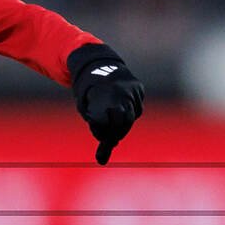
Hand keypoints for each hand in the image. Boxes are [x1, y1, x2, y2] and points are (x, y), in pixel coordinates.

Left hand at [67, 42, 143, 164]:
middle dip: (116, 133)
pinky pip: (138, 107)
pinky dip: (131, 111)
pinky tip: (124, 108)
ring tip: (115, 121)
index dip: (99, 132)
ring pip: (133, 116)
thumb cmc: (89, 92)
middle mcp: (117, 93)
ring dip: (124, 123)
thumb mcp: (85, 108)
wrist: (97, 64)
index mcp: (100, 98)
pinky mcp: (138, 87)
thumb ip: (96, 128)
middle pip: (123, 123)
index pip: (103, 125)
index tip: (97, 133)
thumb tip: (103, 160)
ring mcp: (129, 89)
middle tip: (111, 139)